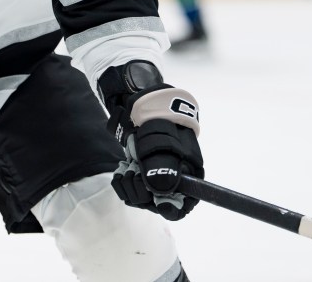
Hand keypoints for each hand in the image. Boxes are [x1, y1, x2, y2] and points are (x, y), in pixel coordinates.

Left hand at [99, 61, 203, 220]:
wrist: (143, 104)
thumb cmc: (159, 120)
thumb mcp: (164, 142)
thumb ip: (162, 169)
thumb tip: (161, 194)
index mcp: (189, 175)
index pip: (182, 206)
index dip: (169, 207)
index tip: (155, 200)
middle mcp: (174, 179)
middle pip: (157, 204)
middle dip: (141, 190)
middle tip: (134, 171)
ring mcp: (155, 176)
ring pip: (140, 197)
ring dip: (130, 183)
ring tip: (127, 166)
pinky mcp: (140, 172)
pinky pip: (129, 188)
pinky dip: (122, 180)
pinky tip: (122, 168)